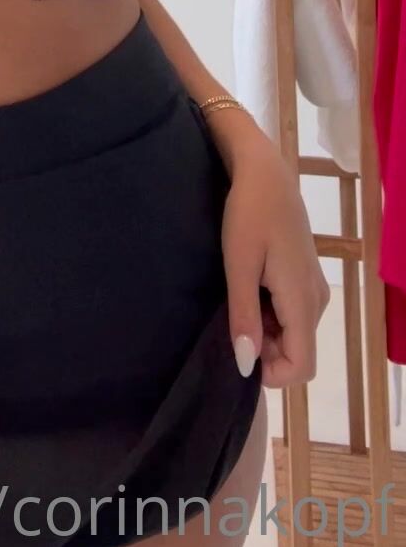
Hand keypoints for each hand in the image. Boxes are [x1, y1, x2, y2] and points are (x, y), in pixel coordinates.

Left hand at [220, 130, 330, 388]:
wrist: (264, 172)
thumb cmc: (247, 214)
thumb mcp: (238, 264)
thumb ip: (243, 316)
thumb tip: (246, 365)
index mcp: (302, 301)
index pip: (303, 367)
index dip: (271, 374)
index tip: (238, 352)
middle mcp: (316, 300)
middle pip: (298, 352)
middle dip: (265, 350)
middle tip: (229, 320)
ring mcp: (313, 286)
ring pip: (294, 333)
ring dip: (265, 330)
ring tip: (235, 298)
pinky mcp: (305, 275)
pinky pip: (292, 313)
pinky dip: (270, 312)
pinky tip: (247, 286)